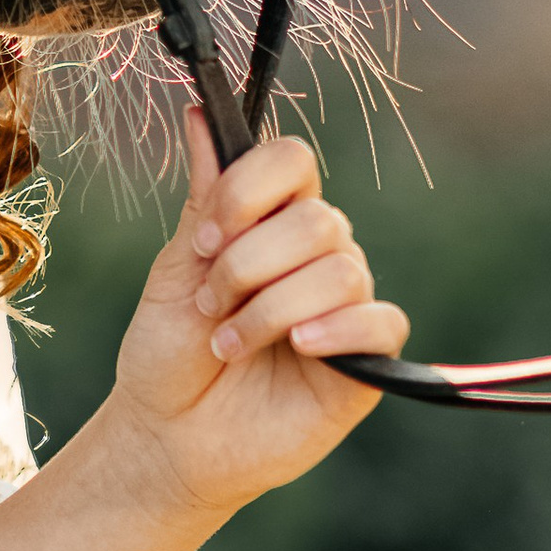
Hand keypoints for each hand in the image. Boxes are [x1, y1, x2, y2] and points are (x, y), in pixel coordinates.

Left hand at [105, 114, 408, 525]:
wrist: (169, 436)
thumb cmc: (170, 350)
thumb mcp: (177, 267)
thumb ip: (205, 197)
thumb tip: (199, 115)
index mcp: (272, 220)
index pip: (293, 160)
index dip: (250, 189)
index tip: (206, 237)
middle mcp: (317, 255)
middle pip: (317, 218)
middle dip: (249, 262)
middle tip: (210, 302)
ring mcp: (344, 308)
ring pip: (340, 270)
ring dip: (270, 308)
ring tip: (228, 343)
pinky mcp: (366, 364)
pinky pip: (381, 321)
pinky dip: (336, 328)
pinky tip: (297, 347)